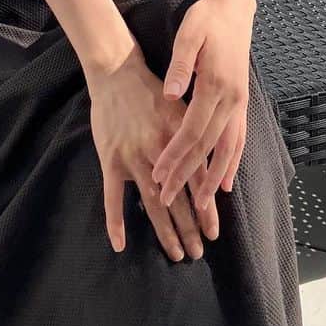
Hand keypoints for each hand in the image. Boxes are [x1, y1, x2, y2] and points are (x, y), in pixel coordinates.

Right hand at [88, 48, 219, 260]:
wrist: (117, 72)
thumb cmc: (153, 90)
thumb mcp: (182, 107)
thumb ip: (196, 135)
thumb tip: (213, 166)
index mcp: (180, 137)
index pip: (198, 180)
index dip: (206, 208)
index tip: (214, 231)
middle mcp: (159, 150)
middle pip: (178, 198)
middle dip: (190, 227)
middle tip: (198, 252)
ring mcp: (133, 157)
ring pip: (152, 202)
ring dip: (165, 231)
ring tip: (176, 253)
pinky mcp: (111, 159)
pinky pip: (112, 197)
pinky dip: (115, 222)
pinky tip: (120, 244)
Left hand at [150, 0, 255, 210]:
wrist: (234, 7)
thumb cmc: (207, 20)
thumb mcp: (189, 34)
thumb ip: (180, 65)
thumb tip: (169, 94)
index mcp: (216, 85)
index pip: (192, 131)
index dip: (175, 156)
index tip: (159, 176)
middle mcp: (232, 99)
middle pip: (209, 147)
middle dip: (190, 176)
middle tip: (173, 200)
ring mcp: (240, 102)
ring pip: (230, 148)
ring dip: (216, 177)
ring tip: (204, 204)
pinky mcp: (241, 101)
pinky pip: (239, 139)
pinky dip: (232, 162)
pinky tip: (226, 180)